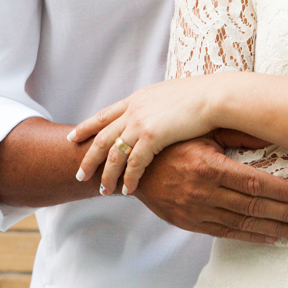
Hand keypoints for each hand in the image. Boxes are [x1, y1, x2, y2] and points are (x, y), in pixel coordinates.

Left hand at [69, 76, 223, 194]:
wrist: (213, 96)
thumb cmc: (200, 96)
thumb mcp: (169, 96)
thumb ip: (156, 105)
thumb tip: (156, 113)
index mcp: (136, 99)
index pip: (104, 115)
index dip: (87, 127)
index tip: (73, 137)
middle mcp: (133, 110)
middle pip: (102, 137)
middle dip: (89, 158)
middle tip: (79, 173)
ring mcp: (140, 123)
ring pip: (114, 154)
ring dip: (107, 175)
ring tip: (103, 191)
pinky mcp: (152, 136)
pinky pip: (134, 163)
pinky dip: (129, 178)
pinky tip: (126, 190)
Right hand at [132, 136, 287, 243]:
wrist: (132, 166)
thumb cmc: (170, 143)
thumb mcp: (202, 131)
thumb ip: (237, 134)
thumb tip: (271, 132)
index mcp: (208, 164)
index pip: (253, 182)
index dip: (281, 191)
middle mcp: (203, 190)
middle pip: (253, 206)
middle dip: (286, 214)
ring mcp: (195, 209)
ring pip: (243, 223)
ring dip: (275, 229)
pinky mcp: (189, 222)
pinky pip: (225, 233)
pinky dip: (251, 236)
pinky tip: (271, 236)